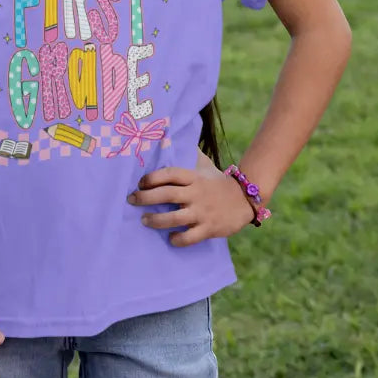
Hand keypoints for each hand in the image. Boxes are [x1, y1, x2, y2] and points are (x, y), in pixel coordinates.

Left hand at [127, 150, 256, 246]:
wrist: (246, 199)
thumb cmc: (218, 182)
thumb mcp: (205, 166)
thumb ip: (190, 155)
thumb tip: (172, 139)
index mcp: (194, 177)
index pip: (170, 174)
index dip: (152, 178)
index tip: (139, 183)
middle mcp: (196, 193)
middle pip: (167, 194)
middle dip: (145, 198)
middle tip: (131, 200)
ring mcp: (203, 212)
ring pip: (174, 218)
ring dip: (156, 220)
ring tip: (144, 220)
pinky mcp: (210, 228)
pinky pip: (190, 237)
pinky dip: (178, 239)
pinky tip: (170, 238)